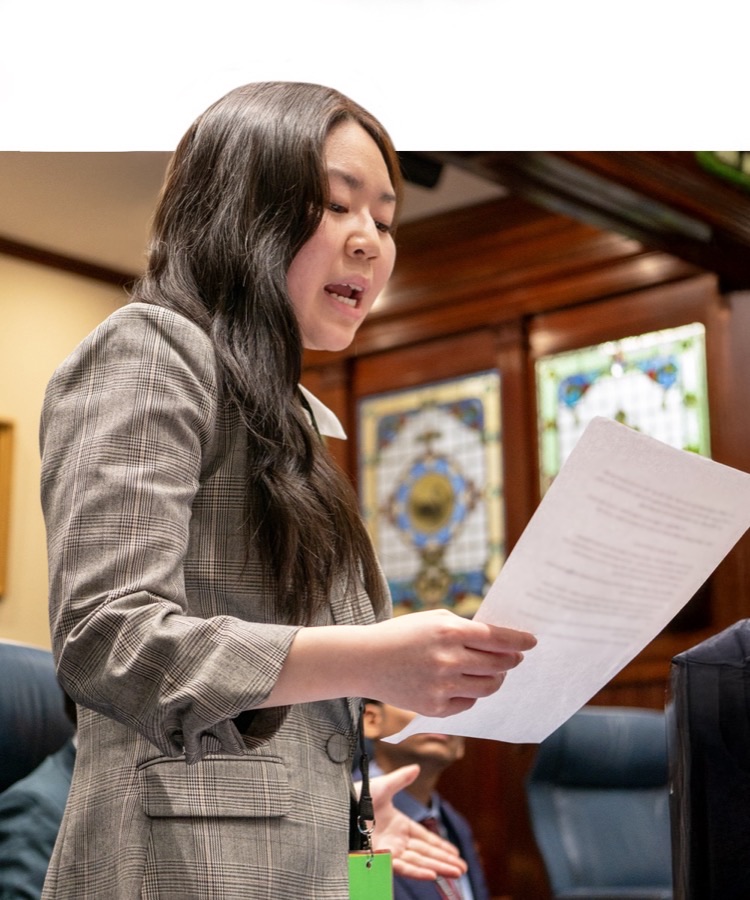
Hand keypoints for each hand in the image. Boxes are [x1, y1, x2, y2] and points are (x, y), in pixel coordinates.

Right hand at [363, 609, 535, 716]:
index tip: (531, 642)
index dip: (519, 640)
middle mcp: (448, 660)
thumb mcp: (433, 620)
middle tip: (515, 659)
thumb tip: (498, 640)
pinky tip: (464, 684)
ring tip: (494, 672)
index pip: (497, 638)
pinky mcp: (435, 709)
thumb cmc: (402, 635)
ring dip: (496, 679)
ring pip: (487, 687)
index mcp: (449, 631)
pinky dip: (470, 694)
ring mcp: (442, 687)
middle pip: (498, 664)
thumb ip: (464, 628)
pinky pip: (467, 703)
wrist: (365, 661)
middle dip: (511, 661)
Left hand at [366, 765, 467, 880]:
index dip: (440, 846)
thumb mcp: (383, 786)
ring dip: (438, 868)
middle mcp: (396, 840)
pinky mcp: (381, 858)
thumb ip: (400, 779)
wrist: (339, 807)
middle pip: (425, 853)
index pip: (424, 838)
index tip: (455, 853)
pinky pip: (403, 867)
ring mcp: (389, 850)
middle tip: (462, 869)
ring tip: (456, 874)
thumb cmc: (356, 796)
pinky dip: (418, 871)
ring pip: (419, 862)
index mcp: (398, 825)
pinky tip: (433, 875)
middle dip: (445, 861)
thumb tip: (416, 767)